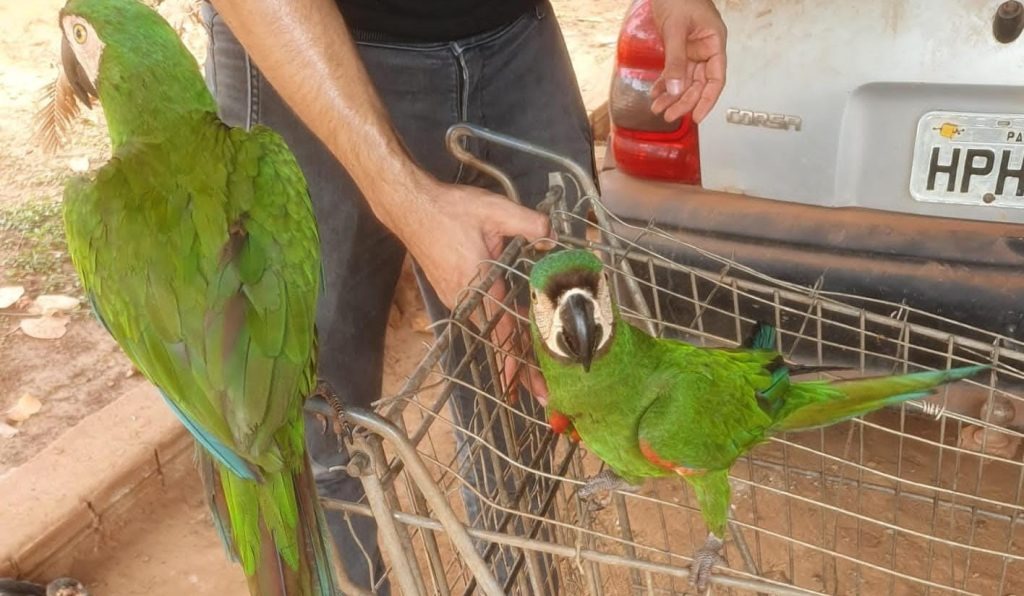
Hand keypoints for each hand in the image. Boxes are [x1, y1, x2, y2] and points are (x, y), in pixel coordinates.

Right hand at [392, 181, 551, 403]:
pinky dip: (496, 327)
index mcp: (479, 283)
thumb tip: (554, 238)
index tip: (528, 385)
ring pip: (488, 328)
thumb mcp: (495, 209)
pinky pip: (479, 315)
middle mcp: (465, 298)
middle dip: (518, 366)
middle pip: (497, 339)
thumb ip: (530, 224)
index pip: (503, 330)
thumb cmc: (449, 210)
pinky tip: (513, 330)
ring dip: (508, 346)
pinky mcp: (451, 291)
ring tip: (528, 370)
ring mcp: (456, 297)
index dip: (517, 359)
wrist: (412, 208)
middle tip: (539, 392)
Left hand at [649, 0, 726, 123]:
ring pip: (685, 81)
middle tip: (668, 115)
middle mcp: (706, 50)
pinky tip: (655, 94)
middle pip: (698, 84)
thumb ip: (676, 60)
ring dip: (672, 96)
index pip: (716, 79)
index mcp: (714, 43)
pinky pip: (674, 72)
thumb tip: (676, 88)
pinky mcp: (679, 50)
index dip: (707, 100)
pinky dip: (664, 83)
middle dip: (684, 101)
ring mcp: (692, 51)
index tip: (697, 117)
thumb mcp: (676, 29)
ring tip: (657, 108)